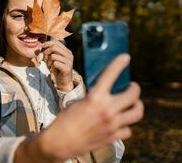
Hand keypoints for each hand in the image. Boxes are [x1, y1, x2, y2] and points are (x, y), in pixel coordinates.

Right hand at [15, 54, 143, 161]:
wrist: (60, 142)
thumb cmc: (65, 120)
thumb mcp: (77, 103)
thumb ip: (93, 98)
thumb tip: (104, 96)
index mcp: (94, 98)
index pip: (110, 75)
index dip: (119, 64)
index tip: (125, 57)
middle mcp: (107, 110)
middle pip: (133, 95)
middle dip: (135, 88)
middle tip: (132, 86)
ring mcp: (112, 124)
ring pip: (137, 112)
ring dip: (137, 106)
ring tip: (134, 104)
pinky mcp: (113, 137)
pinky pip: (128, 129)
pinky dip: (125, 125)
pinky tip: (120, 123)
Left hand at [42, 40, 73, 90]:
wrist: (63, 81)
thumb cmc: (57, 69)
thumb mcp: (53, 58)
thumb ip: (50, 52)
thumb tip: (42, 45)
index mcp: (67, 51)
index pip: (56, 42)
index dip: (47, 43)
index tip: (42, 46)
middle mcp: (69, 55)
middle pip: (54, 47)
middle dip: (46, 52)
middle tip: (45, 58)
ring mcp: (69, 61)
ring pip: (53, 56)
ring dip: (49, 61)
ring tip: (50, 65)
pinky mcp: (67, 68)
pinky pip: (55, 63)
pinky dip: (52, 66)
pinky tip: (53, 69)